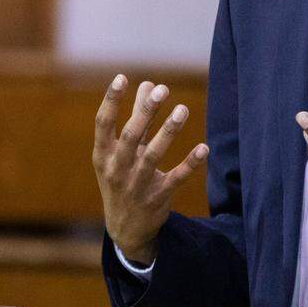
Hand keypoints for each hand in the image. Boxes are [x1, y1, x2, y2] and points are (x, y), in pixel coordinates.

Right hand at [92, 74, 208, 264]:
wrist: (125, 228)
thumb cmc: (122, 177)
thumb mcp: (120, 151)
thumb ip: (134, 117)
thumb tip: (145, 83)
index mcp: (103, 154)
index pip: (103, 123)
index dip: (111, 100)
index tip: (122, 78)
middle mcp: (117, 168)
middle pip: (131, 135)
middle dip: (146, 111)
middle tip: (162, 89)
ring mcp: (137, 184)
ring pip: (154, 155)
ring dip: (169, 131)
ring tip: (183, 109)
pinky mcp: (158, 197)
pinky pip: (176, 178)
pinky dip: (190, 163)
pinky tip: (204, 148)